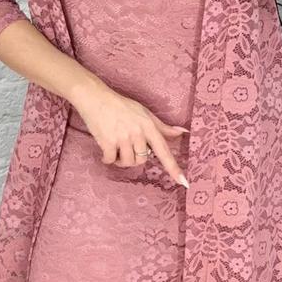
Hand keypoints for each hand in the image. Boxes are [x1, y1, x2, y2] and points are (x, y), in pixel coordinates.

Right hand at [72, 82, 189, 187]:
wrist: (96, 98)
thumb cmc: (122, 106)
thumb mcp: (145, 113)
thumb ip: (162, 126)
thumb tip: (182, 132)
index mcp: (149, 126)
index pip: (164, 150)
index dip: (174, 167)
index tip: (184, 182)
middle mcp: (138, 133)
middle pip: (142, 160)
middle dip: (134, 158)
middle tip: (127, 146)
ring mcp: (123, 137)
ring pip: (127, 162)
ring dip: (121, 160)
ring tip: (116, 148)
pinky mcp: (108, 142)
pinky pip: (111, 160)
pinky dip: (107, 159)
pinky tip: (105, 151)